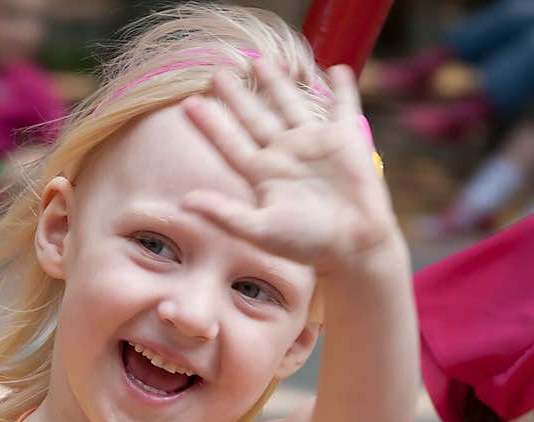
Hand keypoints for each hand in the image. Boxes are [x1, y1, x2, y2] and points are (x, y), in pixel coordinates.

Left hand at [181, 62, 398, 272]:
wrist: (352, 246)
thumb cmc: (305, 244)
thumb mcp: (259, 230)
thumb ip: (223, 214)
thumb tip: (184, 202)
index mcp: (263, 174)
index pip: (230, 143)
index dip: (210, 124)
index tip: (188, 103)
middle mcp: (285, 155)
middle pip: (255, 117)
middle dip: (238, 96)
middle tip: (219, 72)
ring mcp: (314, 144)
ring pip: (291, 104)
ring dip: (278, 82)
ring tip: (262, 61)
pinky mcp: (345, 139)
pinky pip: (343, 105)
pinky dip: (343, 87)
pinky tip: (338, 69)